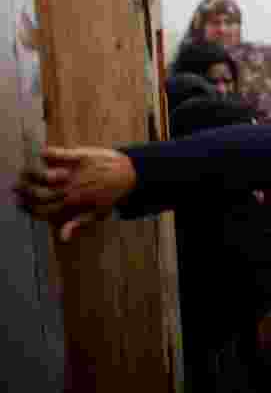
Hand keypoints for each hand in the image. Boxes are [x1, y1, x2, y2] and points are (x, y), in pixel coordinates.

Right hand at [14, 147, 136, 241]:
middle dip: (23, 193)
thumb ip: (77, 224)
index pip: (42, 210)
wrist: (131, 174)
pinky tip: (43, 154)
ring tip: (25, 173)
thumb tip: (62, 239)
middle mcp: (70, 189)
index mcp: (73, 204)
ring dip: (30, 175)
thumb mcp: (98, 214)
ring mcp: (74, 173)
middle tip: (17, 188)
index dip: (28, 208)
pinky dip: (47, 154)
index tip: (21, 204)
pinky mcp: (80, 156)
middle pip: (38, 194)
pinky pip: (57, 154)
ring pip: (42, 175)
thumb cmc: (113, 195)